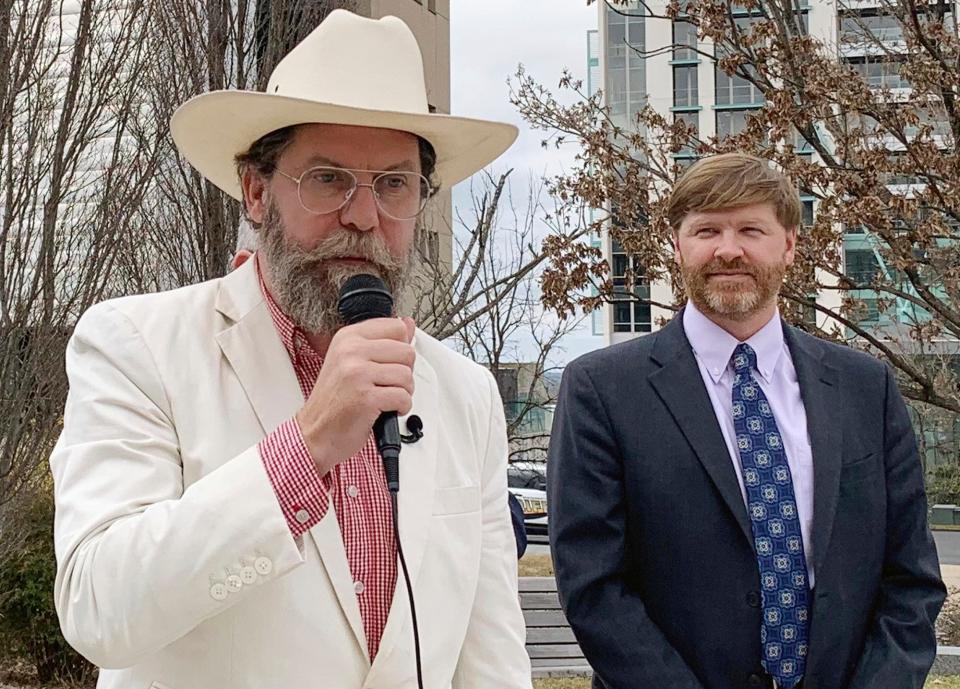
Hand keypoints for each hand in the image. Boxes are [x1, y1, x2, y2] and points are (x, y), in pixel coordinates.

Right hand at [296, 317, 415, 474]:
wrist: (316, 433)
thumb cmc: (334, 401)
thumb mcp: (352, 362)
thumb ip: (382, 342)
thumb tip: (408, 324)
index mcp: (348, 338)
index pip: (396, 327)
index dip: (400, 349)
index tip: (388, 363)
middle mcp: (350, 351)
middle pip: (407, 352)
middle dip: (404, 373)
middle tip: (386, 384)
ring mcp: (357, 373)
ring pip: (407, 376)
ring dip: (403, 392)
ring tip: (384, 397)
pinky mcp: (365, 397)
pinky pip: (403, 397)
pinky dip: (401, 408)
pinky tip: (386, 410)